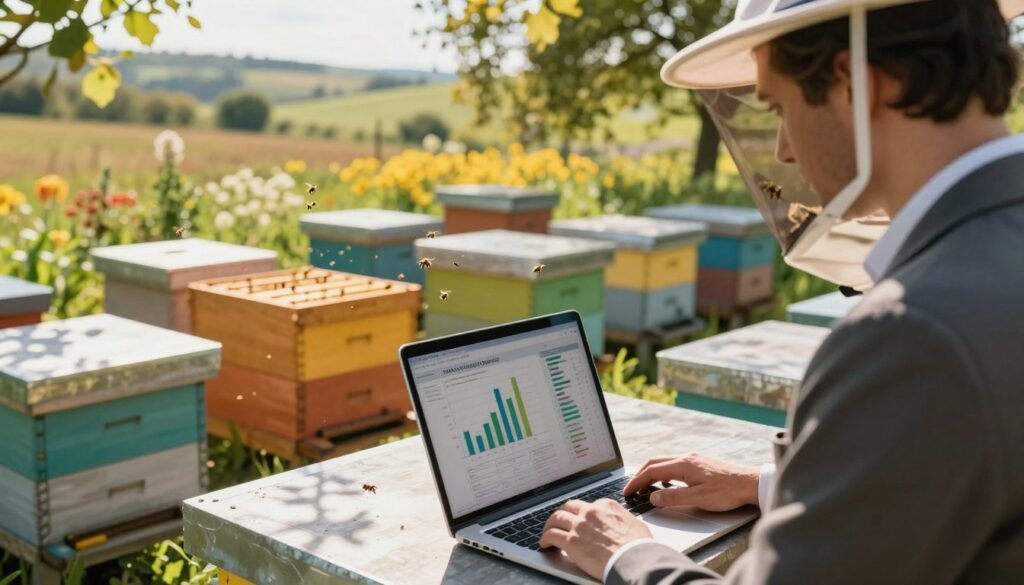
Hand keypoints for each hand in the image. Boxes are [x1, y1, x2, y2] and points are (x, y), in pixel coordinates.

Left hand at [539, 498, 652, 578]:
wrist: (633, 558)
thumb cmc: (638, 546)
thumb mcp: (634, 524)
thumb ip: (622, 519)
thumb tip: (621, 524)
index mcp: (606, 505)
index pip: (587, 505)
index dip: (581, 513)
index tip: (579, 520)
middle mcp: (590, 512)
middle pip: (568, 507)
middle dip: (562, 514)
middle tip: (559, 521)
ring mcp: (579, 525)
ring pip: (556, 518)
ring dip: (550, 525)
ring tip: (547, 532)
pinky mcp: (571, 541)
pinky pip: (551, 535)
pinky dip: (545, 539)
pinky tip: (545, 544)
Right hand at [623, 454, 759, 511]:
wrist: (750, 483)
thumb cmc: (727, 491)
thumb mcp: (698, 498)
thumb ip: (673, 498)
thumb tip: (653, 497)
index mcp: (683, 464)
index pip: (652, 471)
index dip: (637, 482)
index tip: (627, 492)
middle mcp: (686, 457)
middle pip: (655, 462)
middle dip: (640, 475)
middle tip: (631, 488)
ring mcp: (693, 459)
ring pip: (665, 462)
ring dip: (651, 473)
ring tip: (644, 486)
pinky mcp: (700, 463)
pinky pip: (674, 465)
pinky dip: (664, 473)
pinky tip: (667, 485)